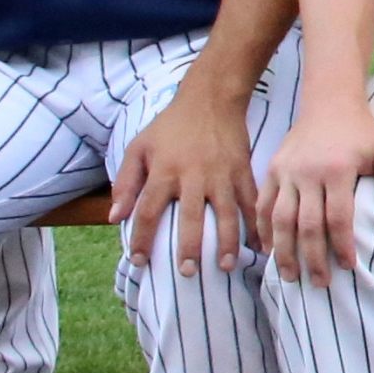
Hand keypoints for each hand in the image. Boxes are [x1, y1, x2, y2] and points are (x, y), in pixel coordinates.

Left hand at [116, 82, 262, 274]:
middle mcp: (193, 175)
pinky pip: (250, 201)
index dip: (142, 239)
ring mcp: (221, 174)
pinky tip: (259, 245)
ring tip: (226, 266)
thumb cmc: (170, 126)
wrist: (211, 99)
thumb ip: (125, 183)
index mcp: (164, 171)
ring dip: (227, 242)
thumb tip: (114, 219)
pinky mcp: (243, 170)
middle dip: (190, 248)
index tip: (139, 261)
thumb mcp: (139, 147)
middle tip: (188, 273)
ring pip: (226, 214)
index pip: (148, 211)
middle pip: (190, 218)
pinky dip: (255, 224)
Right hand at [261, 100, 373, 286]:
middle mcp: (307, 172)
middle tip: (320, 284)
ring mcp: (285, 172)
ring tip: (290, 277)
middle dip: (313, 258)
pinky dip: (263, 230)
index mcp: (337, 169)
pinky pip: (263, 205)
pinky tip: (268, 251)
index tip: (348, 267)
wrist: (329, 103)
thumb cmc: (363, 132)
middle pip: (306, 225)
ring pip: (280, 220)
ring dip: (283, 252)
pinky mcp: (271, 170)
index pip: (338, 218)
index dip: (342, 246)